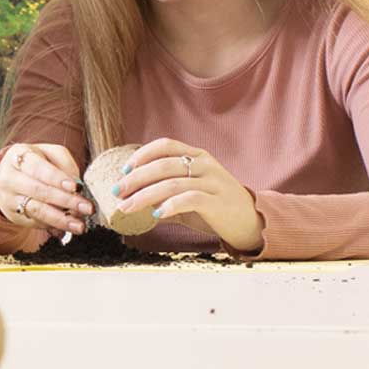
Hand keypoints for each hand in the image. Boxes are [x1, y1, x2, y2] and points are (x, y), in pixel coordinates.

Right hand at [0, 143, 93, 237]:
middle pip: (39, 190)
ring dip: (61, 219)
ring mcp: (10, 199)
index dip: (57, 178)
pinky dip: (54, 226)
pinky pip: (36, 223)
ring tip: (79, 225)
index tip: (76, 187)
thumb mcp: (50, 154)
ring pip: (37, 210)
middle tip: (87, 208)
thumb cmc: (36, 162)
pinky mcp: (14, 216)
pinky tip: (67, 228)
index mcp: (19, 156)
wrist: (9, 176)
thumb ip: (65, 164)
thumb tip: (77, 186)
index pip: (38, 168)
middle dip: (66, 200)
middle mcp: (10, 178)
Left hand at [109, 138, 263, 250]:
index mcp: (198, 157)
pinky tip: (156, 214)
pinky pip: (190, 199)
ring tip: (126, 207)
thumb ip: (164, 193)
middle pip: (164, 164)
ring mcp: (213, 182)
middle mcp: (205, 165)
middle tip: (117, 191)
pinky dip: (170, 205)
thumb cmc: (215, 207)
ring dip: (145, 195)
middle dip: (136, 178)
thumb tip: (130, 199)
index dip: (142, 155)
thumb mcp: (189, 194)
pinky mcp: (218, 202)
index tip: (124, 170)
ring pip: (172, 182)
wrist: (250, 222)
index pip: (166, 145)